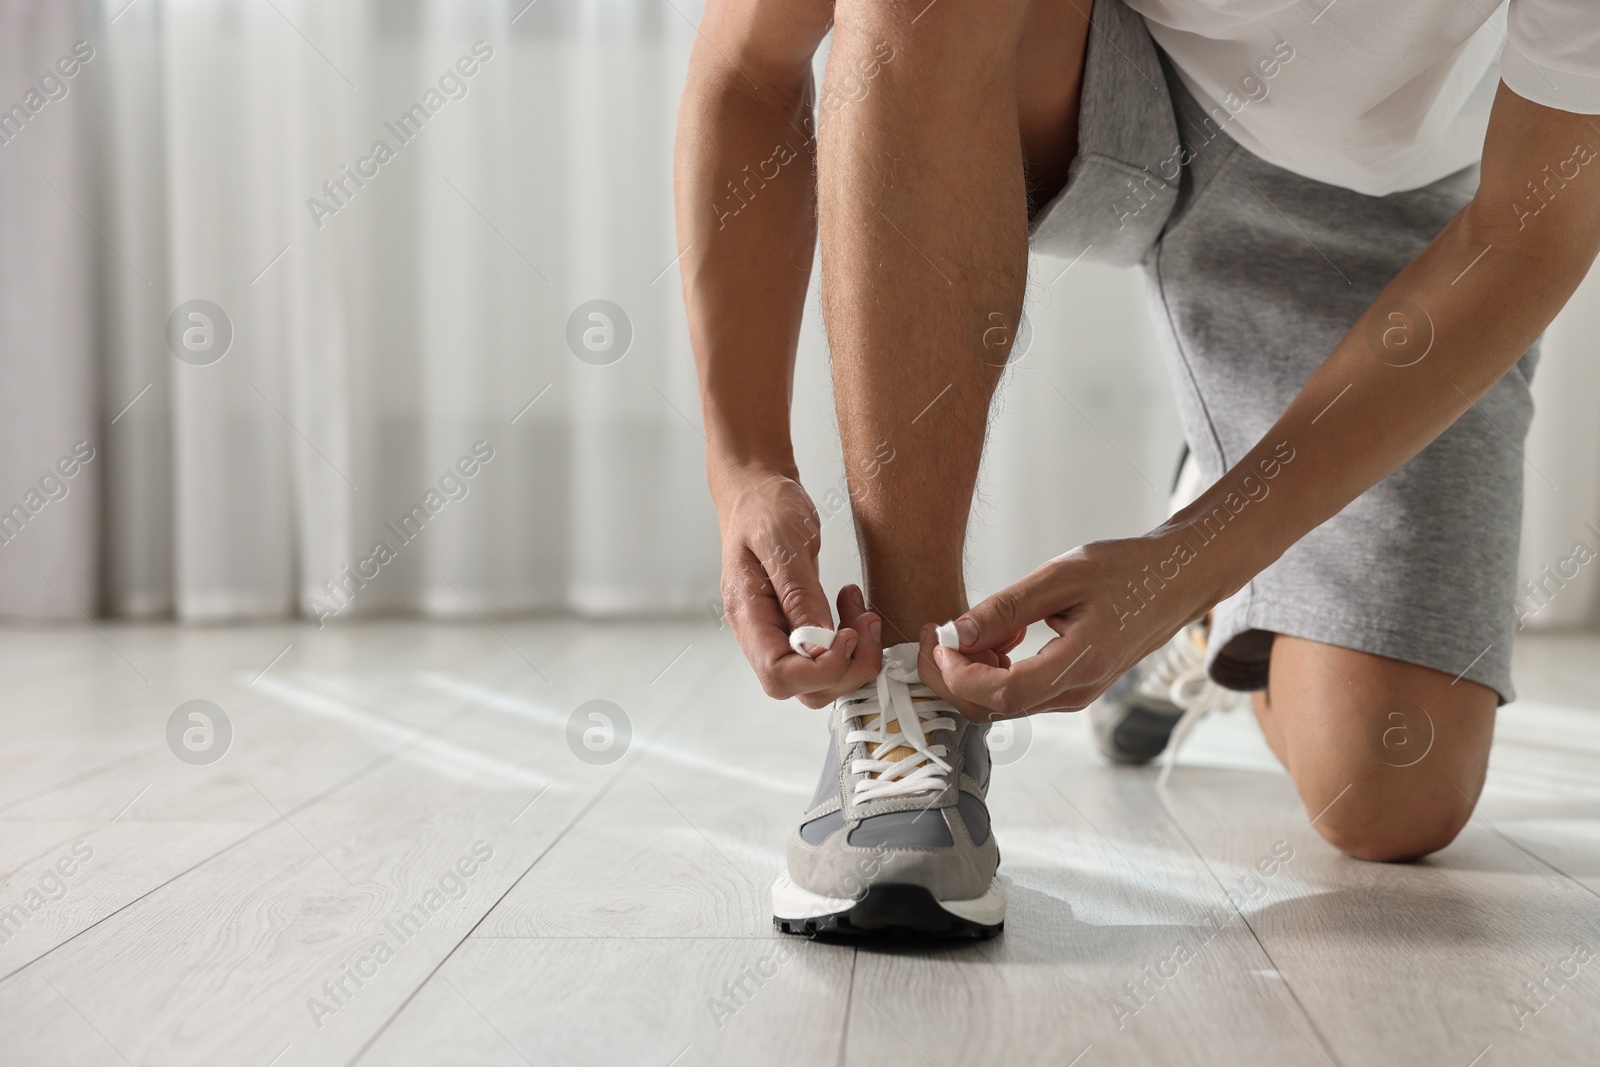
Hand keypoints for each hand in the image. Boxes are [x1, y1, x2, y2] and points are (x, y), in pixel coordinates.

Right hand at [713, 463, 884, 707]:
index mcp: (747, 614)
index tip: (847, 635)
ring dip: (852, 656)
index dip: (821, 669)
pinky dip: (850, 640)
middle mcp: (760, 633)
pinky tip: (852, 605)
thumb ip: (799, 592)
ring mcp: (778, 631)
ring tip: (863, 612)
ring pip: (818, 679)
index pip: (778, 674)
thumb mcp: (783, 538)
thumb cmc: (764, 506)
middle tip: (866, 624)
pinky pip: (825, 655)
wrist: (757, 488)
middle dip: (844, 668)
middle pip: (801, 688)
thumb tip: (819, 640)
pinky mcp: (797, 624)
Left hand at [921, 534, 1218, 718]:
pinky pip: (1019, 691)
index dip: (958, 673)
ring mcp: (1074, 695)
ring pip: (1002, 702)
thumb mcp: (1062, 576)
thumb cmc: (1128, 571)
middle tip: (941, 630)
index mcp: (1079, 666)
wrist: (1177, 580)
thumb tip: (958, 632)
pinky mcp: (1071, 687)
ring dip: (975, 669)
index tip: (939, 640)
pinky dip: (996, 667)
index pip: (1001, 693)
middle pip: (992, 707)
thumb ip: (1007, 607)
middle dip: (953, 675)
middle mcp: (1075, 692)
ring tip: (985, 623)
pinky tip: (1006, 631)